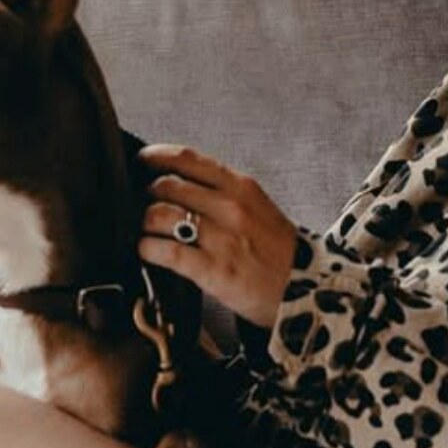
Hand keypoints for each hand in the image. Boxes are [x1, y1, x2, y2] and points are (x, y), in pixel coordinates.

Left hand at [137, 144, 299, 329]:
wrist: (306, 291)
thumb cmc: (278, 251)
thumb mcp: (257, 206)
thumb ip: (222, 192)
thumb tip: (178, 182)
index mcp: (241, 187)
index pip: (188, 159)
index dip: (157, 156)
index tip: (141, 159)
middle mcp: (229, 207)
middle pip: (166, 186)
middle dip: (146, 195)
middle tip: (142, 205)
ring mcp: (221, 238)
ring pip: (160, 215)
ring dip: (144, 222)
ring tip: (146, 230)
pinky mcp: (213, 270)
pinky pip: (166, 251)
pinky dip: (147, 248)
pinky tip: (146, 251)